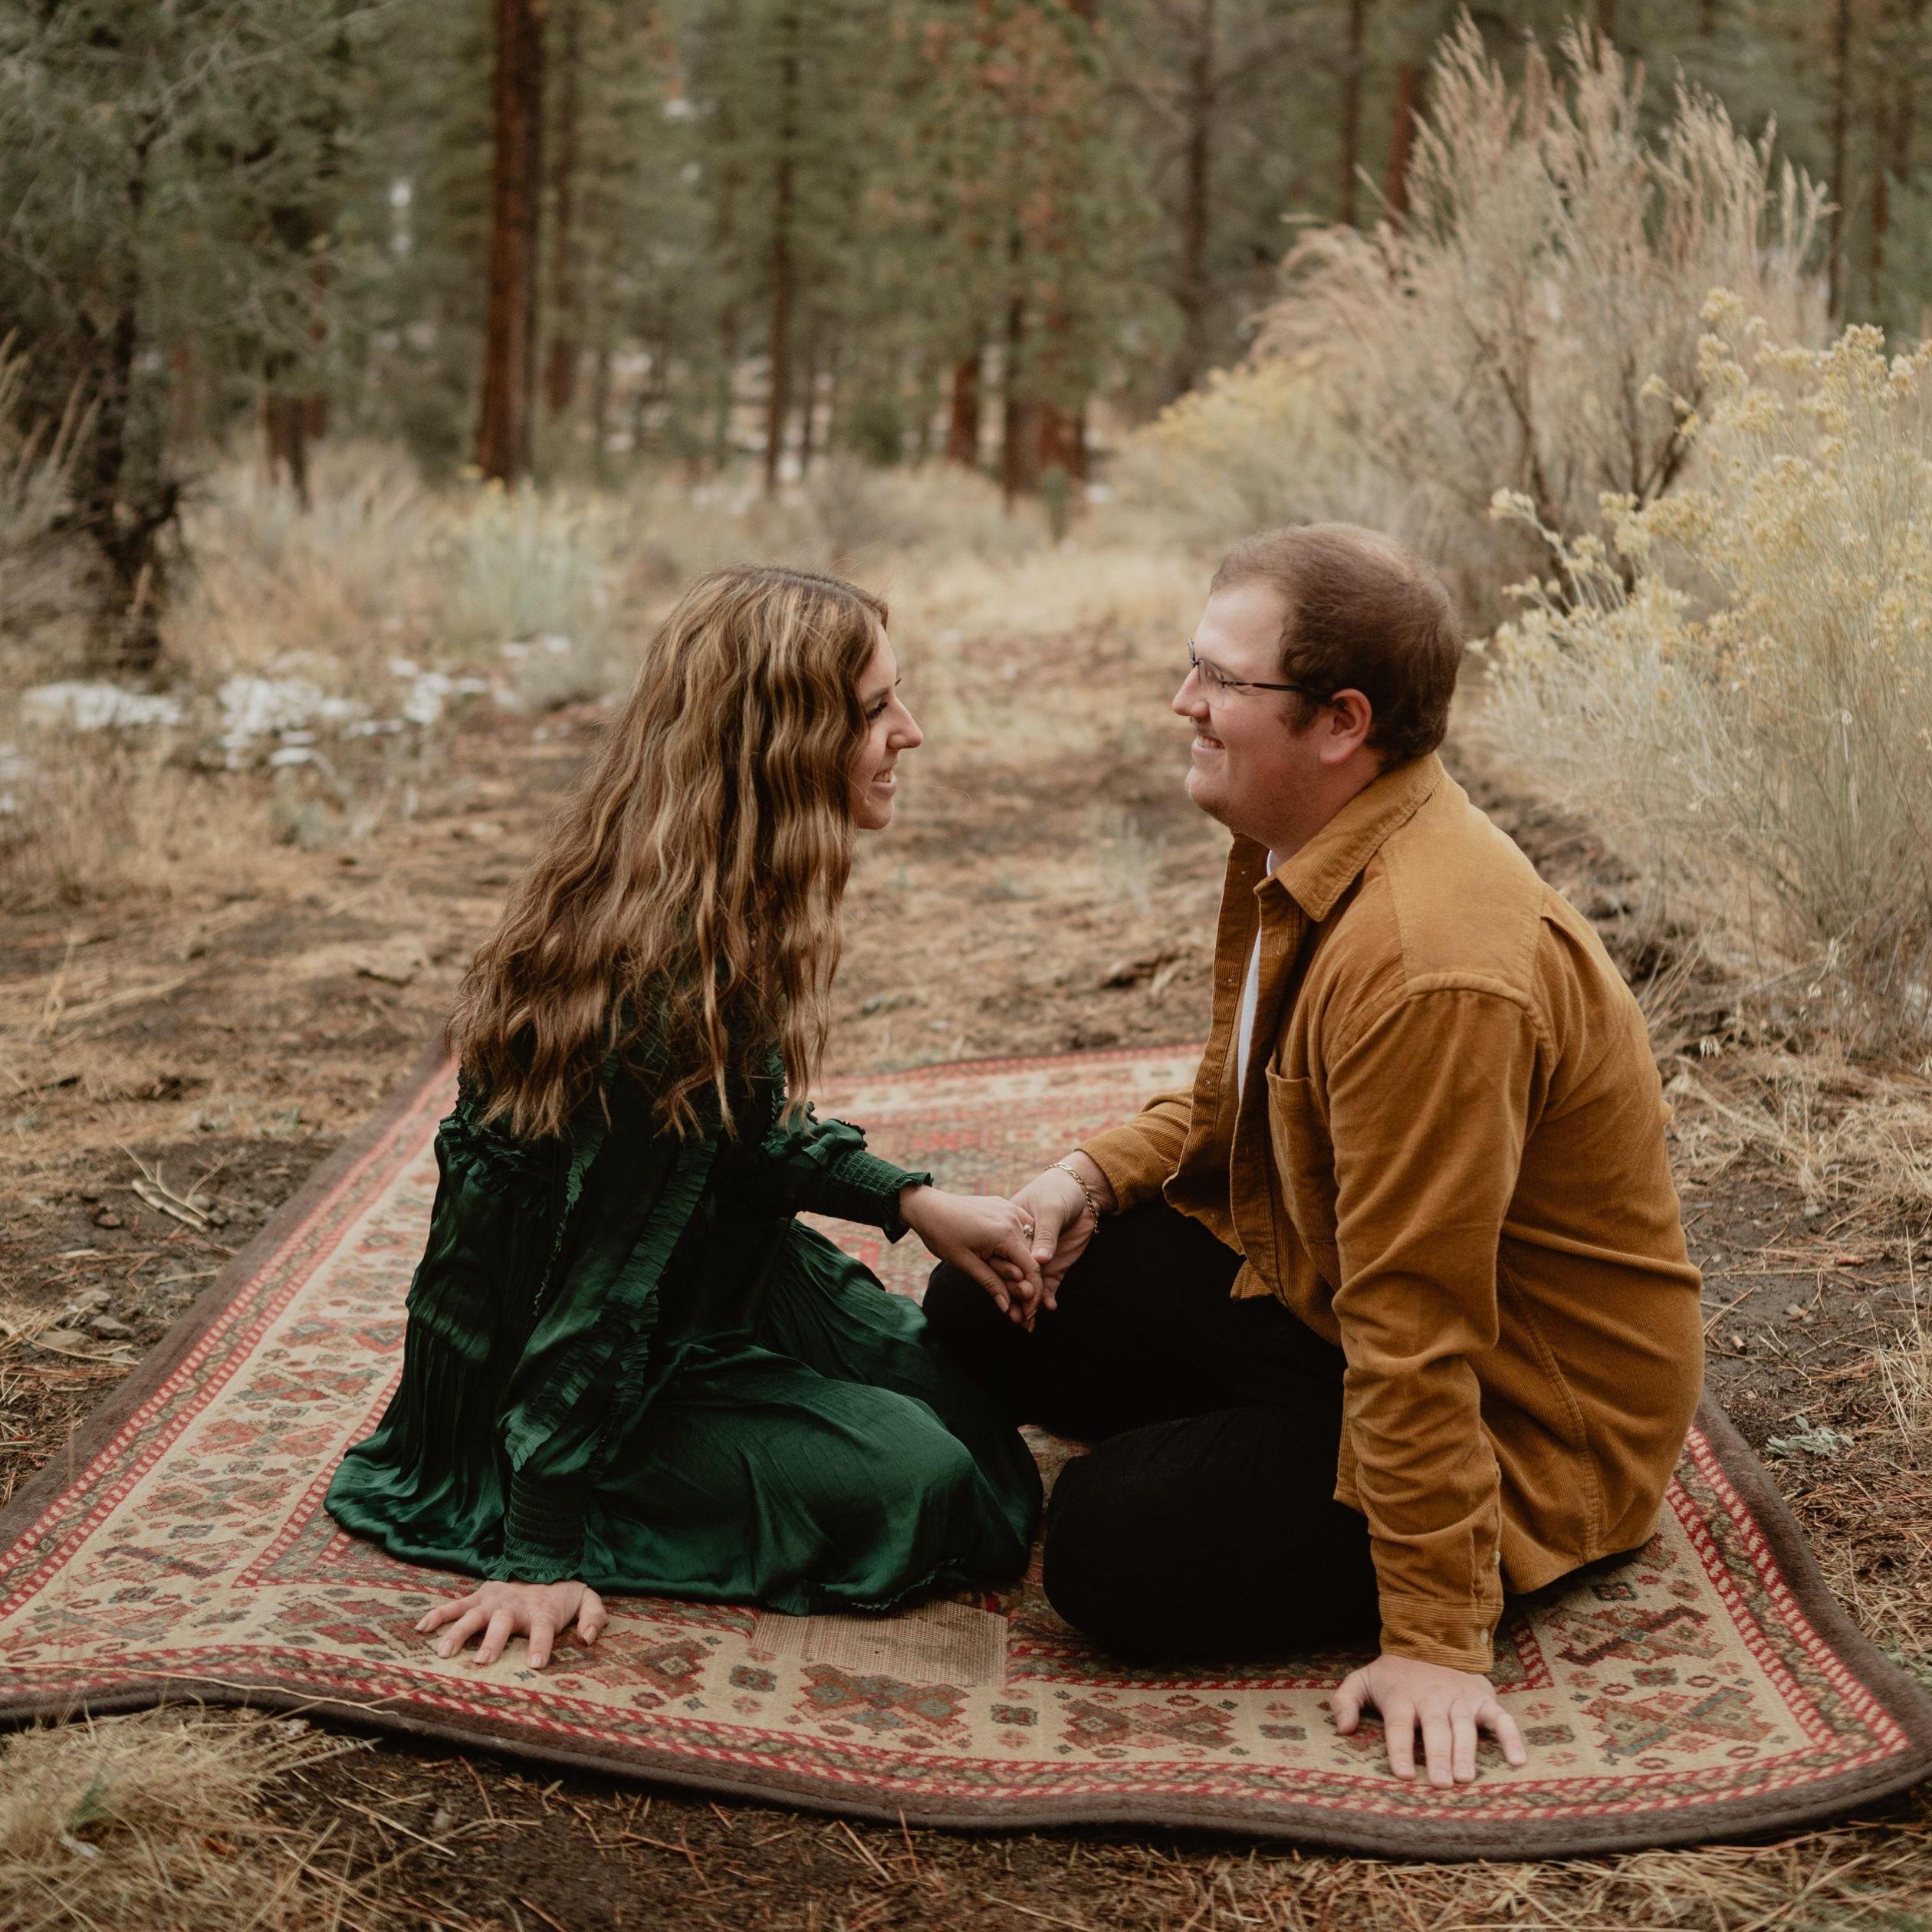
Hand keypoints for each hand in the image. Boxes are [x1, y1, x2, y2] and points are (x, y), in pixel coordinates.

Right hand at [415, 1578, 607, 1668]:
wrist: (543, 1563)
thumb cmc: (562, 1594)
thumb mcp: (587, 1600)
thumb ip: (594, 1617)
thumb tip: (587, 1639)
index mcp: (542, 1611)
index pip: (544, 1630)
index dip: (541, 1646)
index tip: (536, 1665)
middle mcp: (515, 1606)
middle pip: (502, 1624)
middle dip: (493, 1642)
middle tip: (483, 1662)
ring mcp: (493, 1601)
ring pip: (473, 1616)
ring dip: (459, 1633)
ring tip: (445, 1653)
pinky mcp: (478, 1598)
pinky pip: (454, 1606)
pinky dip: (437, 1615)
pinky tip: (420, 1628)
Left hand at [901, 1185, 1044, 1319]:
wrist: (928, 1207)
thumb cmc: (942, 1235)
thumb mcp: (966, 1263)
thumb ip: (991, 1284)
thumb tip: (1008, 1309)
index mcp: (1005, 1232)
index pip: (1031, 1268)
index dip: (1033, 1295)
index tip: (1028, 1313)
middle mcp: (1013, 1217)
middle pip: (1032, 1258)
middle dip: (1028, 1285)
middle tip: (1020, 1310)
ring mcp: (1010, 1209)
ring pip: (1029, 1245)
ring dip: (1024, 1267)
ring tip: (1014, 1290)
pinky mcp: (1005, 1206)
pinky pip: (1022, 1230)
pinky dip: (1020, 1248)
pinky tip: (1013, 1264)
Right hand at [1010, 1156, 1113, 1314]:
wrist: (1083, 1191)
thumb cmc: (1059, 1191)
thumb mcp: (1050, 1210)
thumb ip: (1046, 1235)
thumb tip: (1040, 1260)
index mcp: (1013, 1231)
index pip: (1008, 1258)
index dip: (1007, 1278)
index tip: (1009, 1296)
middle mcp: (1023, 1249)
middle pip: (1016, 1277)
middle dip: (1016, 1298)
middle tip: (1017, 1318)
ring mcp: (1039, 1259)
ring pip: (1030, 1286)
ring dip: (1029, 1304)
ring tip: (1028, 1322)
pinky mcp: (1055, 1266)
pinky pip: (1049, 1286)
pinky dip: (1048, 1298)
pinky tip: (1049, 1308)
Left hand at [1331, 1652, 1527, 1787]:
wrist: (1432, 1641)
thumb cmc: (1395, 1675)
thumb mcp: (1363, 1680)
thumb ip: (1346, 1700)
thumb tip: (1343, 1727)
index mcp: (1402, 1696)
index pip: (1399, 1724)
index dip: (1400, 1749)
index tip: (1403, 1774)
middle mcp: (1432, 1698)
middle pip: (1435, 1728)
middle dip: (1437, 1755)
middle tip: (1440, 1783)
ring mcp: (1460, 1698)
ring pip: (1464, 1726)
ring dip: (1466, 1752)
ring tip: (1466, 1778)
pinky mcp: (1483, 1699)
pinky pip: (1500, 1719)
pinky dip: (1511, 1737)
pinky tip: (1516, 1761)